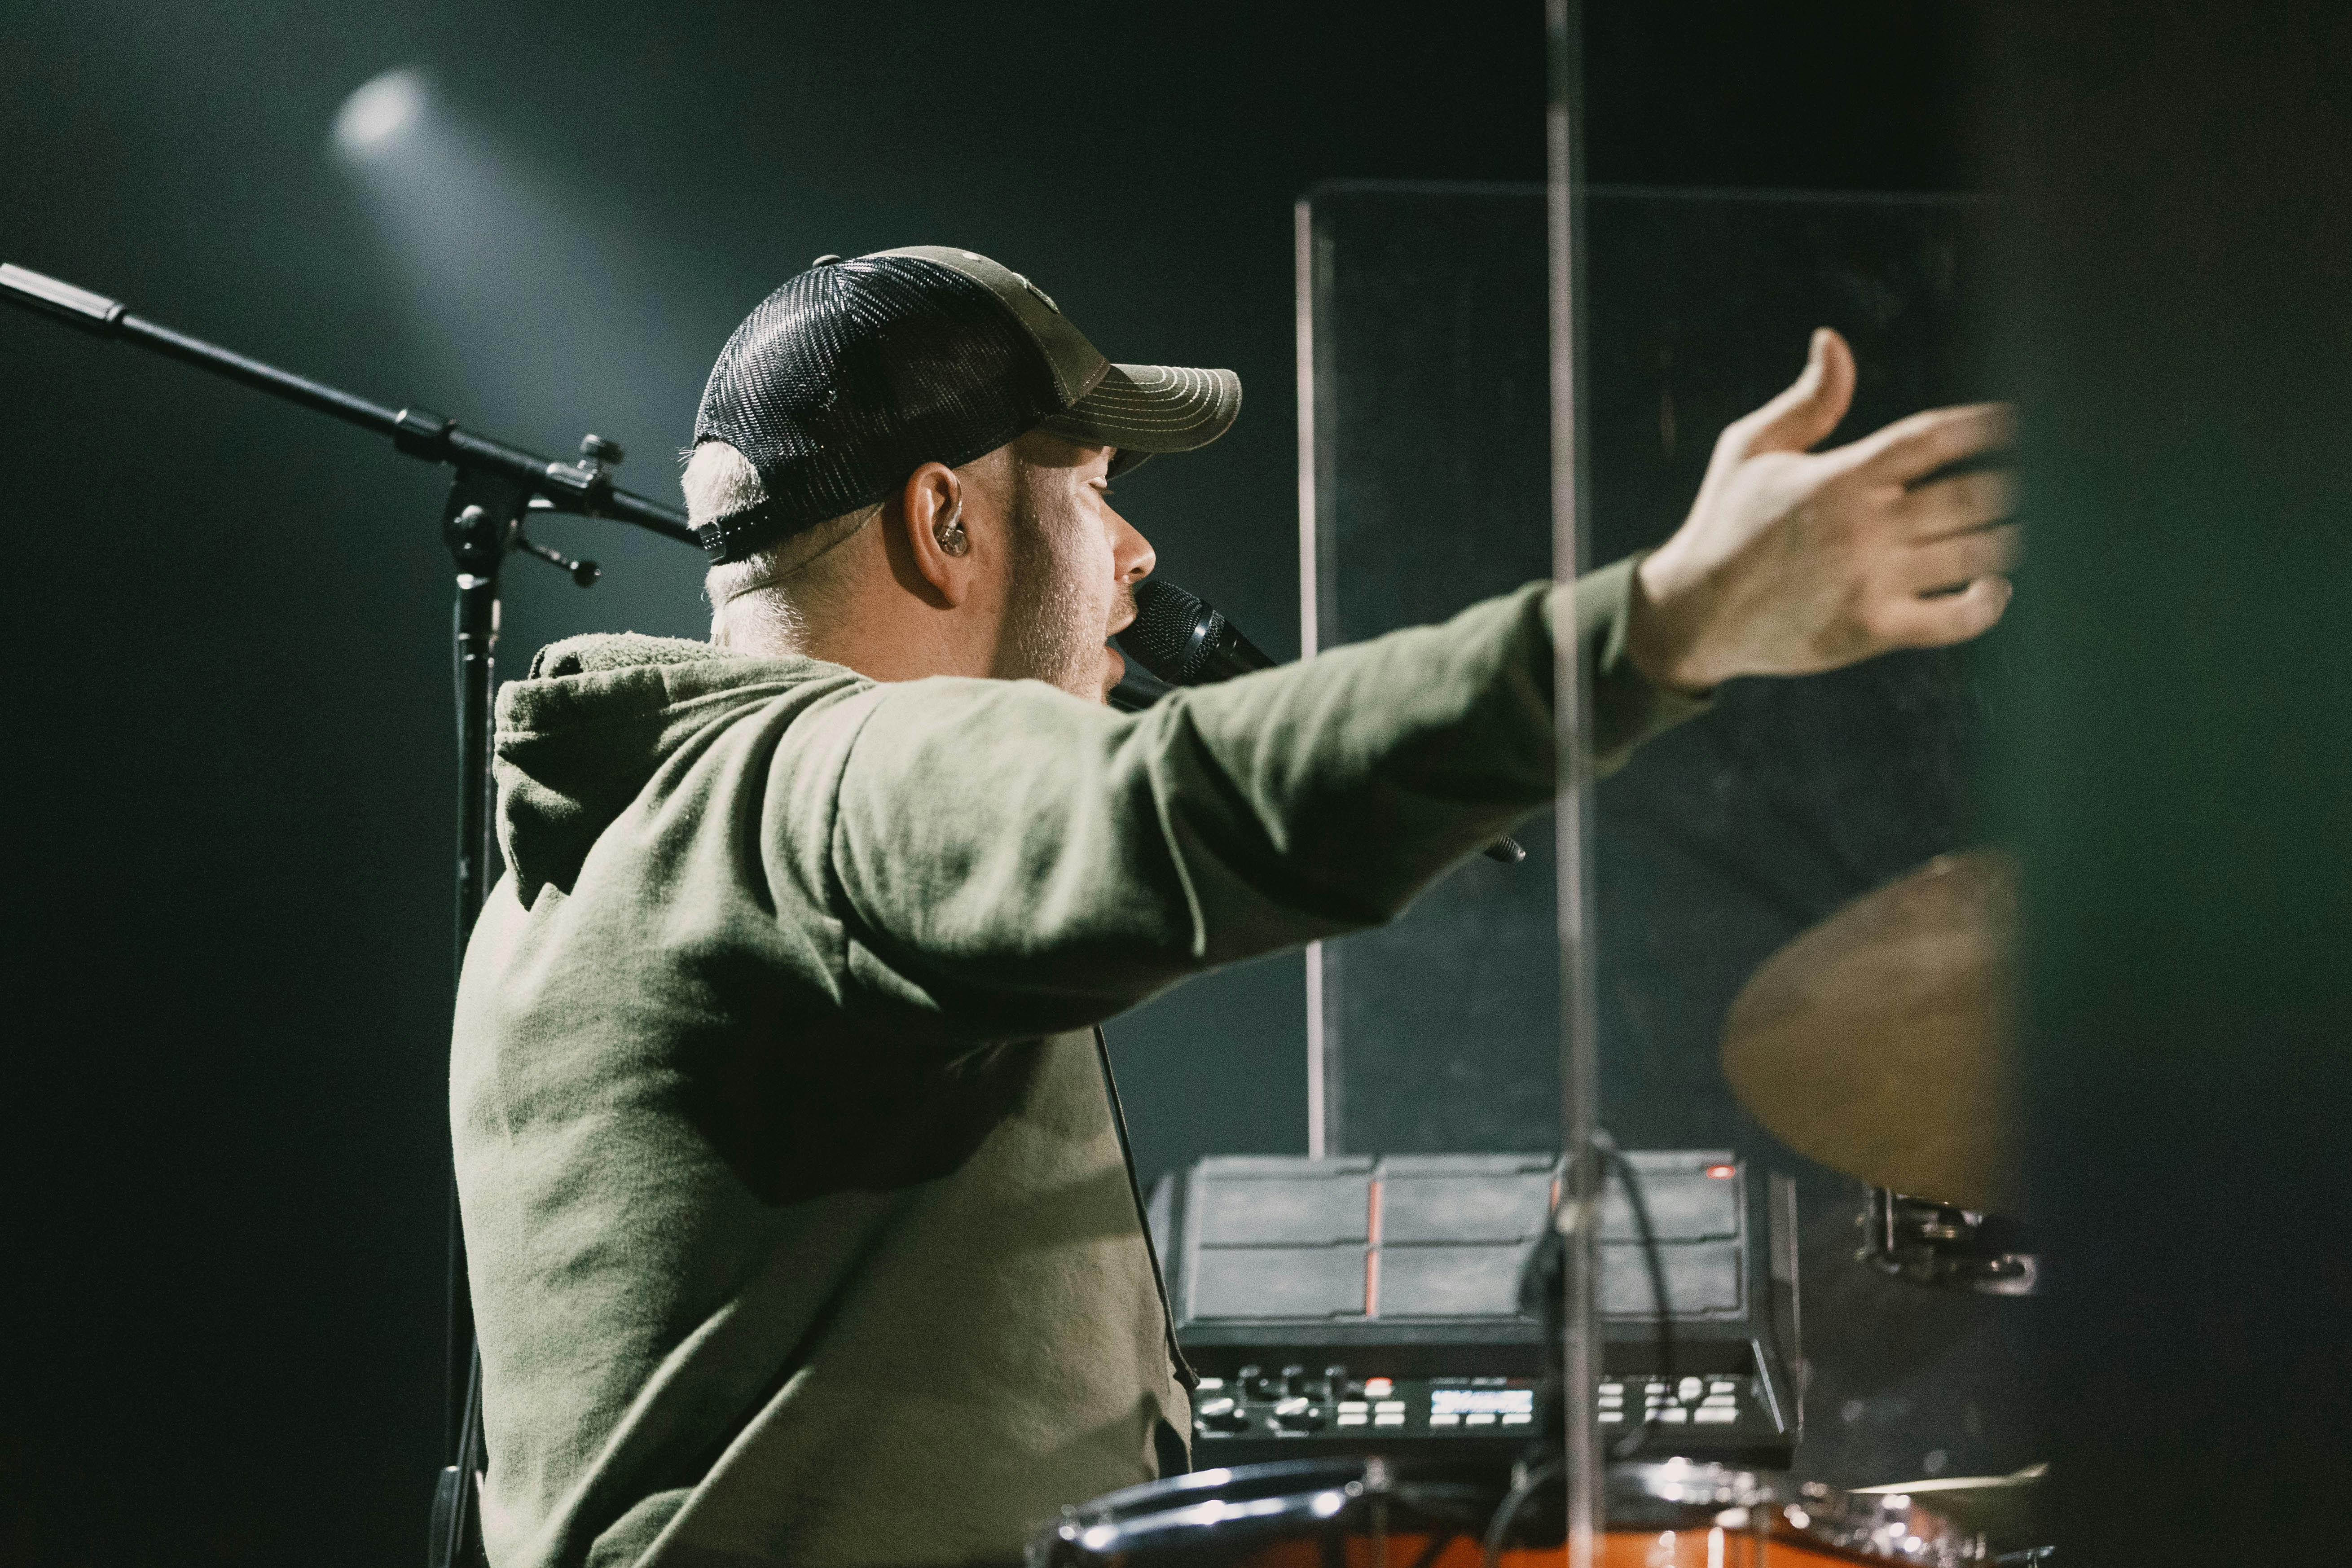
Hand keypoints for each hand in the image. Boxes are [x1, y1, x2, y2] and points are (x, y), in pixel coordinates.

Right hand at [1626, 328, 2018, 693]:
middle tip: (2035, 480)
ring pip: (1971, 553)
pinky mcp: (1871, 629)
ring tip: (2025, 526)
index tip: (2014, 422)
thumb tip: (1833, 339)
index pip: (1932, 439)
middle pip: (1968, 496)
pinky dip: (1986, 603)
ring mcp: (1870, 579)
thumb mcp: (1749, 449)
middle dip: (2009, 486)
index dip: (1982, 427)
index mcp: (1839, 475)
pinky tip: (1998, 586)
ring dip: (2007, 537)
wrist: (1691, 613)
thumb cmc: (1724, 522)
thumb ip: (1807, 401)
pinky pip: (1953, 618)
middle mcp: (1862, 526)